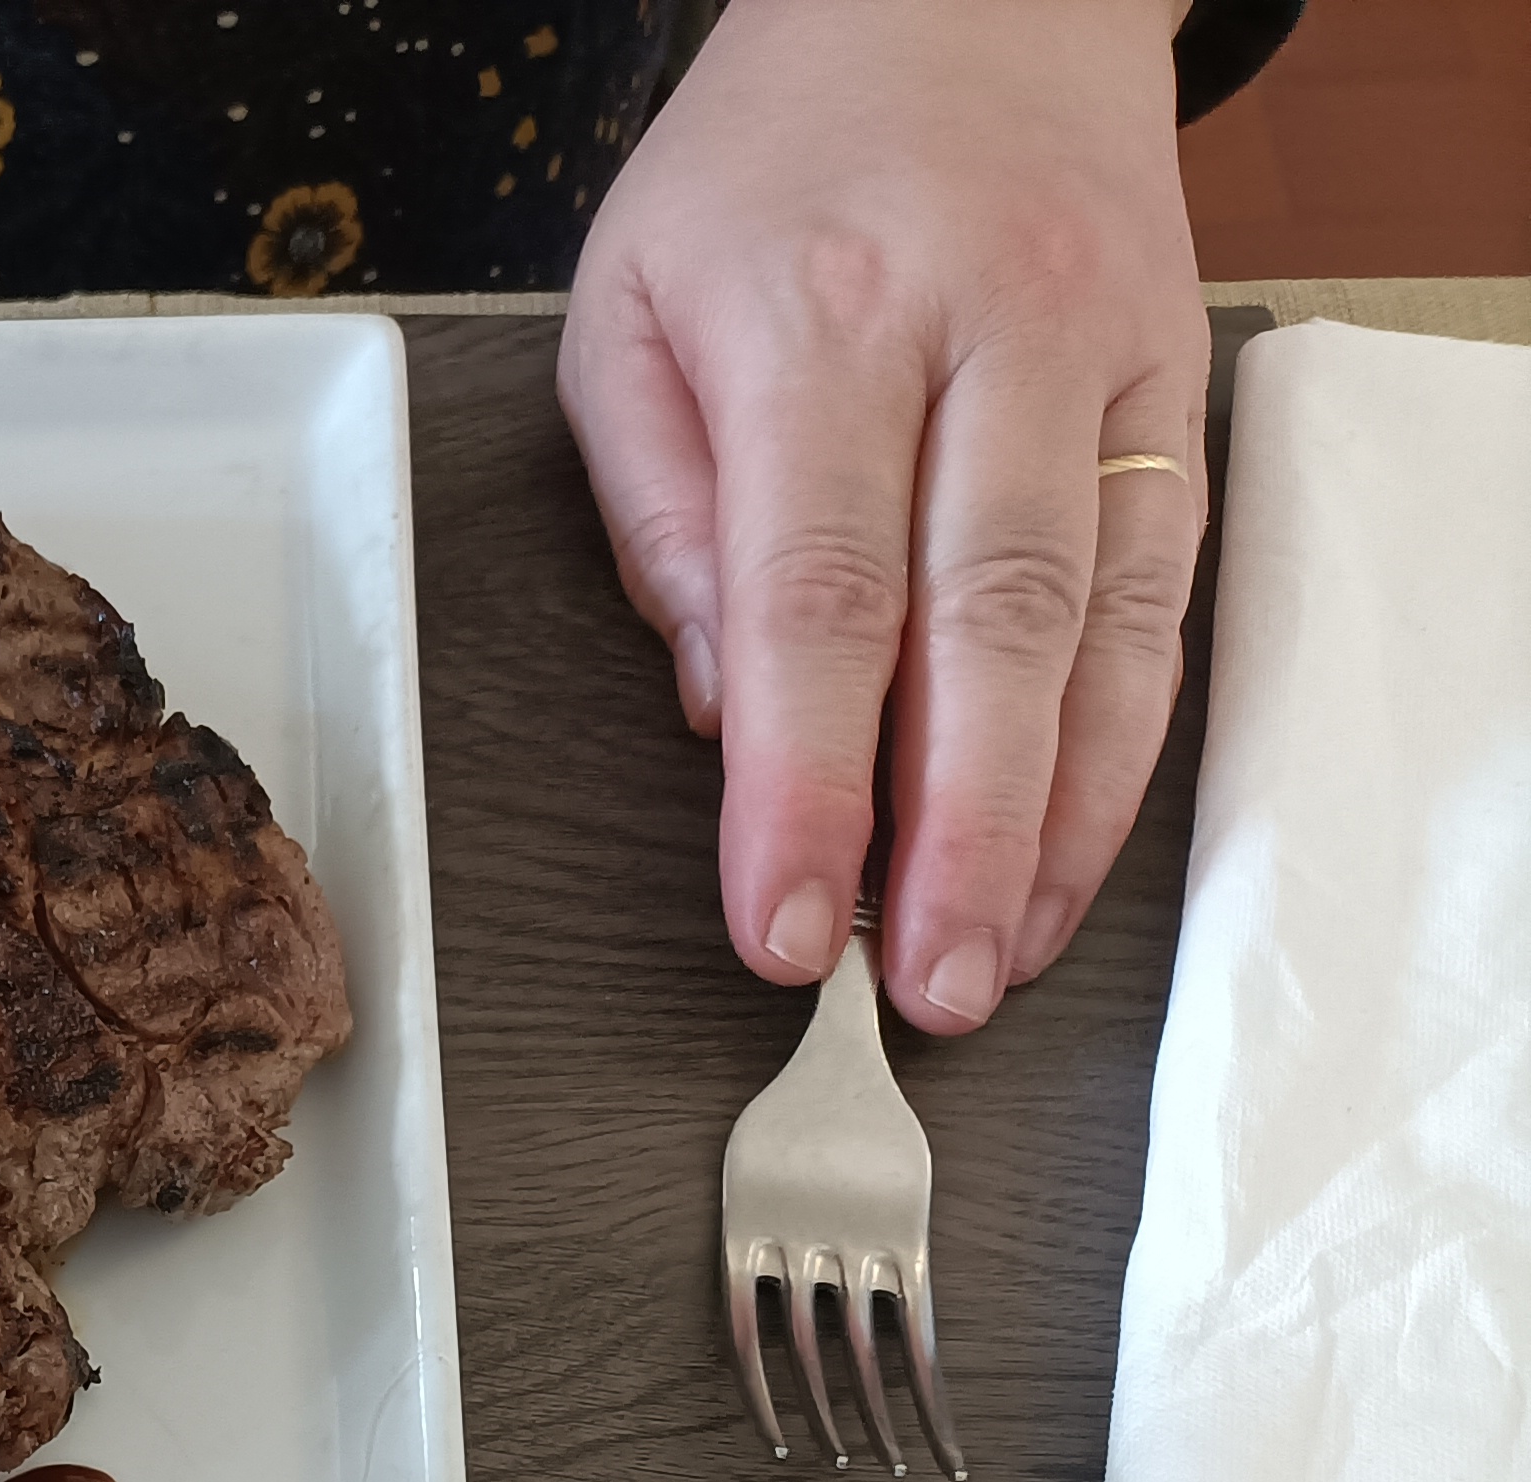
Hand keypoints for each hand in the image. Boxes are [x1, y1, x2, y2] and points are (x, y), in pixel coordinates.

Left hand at [559, 0, 1209, 1031]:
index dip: (801, 788)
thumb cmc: (768, 169)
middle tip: (917, 987)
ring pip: (1101, 622)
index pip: (810, 604)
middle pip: (982, 628)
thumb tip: (712, 711)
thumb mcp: (624, 313)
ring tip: (996, 955)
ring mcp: (1108, 359)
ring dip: (1053, 817)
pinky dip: (1121, 741)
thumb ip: (656, 518)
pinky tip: (1066, 847)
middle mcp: (985, 338)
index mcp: (817, 323)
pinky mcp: (1182, 383)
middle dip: (952, 836)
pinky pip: (1163, 591)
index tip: (782, 925)